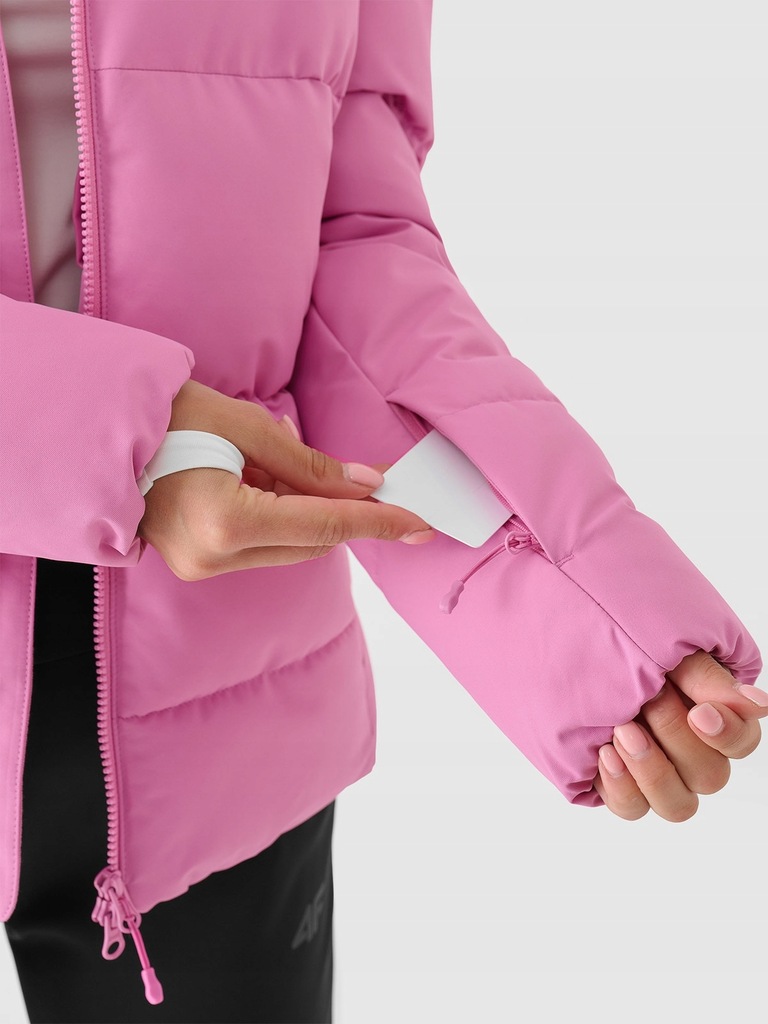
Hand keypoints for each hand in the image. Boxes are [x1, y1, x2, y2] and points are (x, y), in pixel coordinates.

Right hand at [138, 379, 434, 579]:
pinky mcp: (195, 563)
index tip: (420, 522)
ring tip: (274, 463)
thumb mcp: (246, 426)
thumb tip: (367, 485)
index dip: (379, 522)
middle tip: (367, 480)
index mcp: (227, 521)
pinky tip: (259, 480)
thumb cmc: (167, 417)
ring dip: (304, 510)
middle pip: (310, 543)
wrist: (100, 433)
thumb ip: (310, 464)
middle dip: (341, 511)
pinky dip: (275, 515)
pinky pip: (258, 544)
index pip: (326, 526)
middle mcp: (215, 556)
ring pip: (286, 546)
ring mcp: (201, 566)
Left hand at [593, 649, 766, 820]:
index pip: (741, 742)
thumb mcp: (670, 651)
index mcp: (713, 718)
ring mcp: (658, 775)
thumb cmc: (628, 644)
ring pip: (676, 805)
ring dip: (652, 771)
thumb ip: (709, 678)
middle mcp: (691, 754)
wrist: (576, 645)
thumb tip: (759, 705)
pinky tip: (605, 753)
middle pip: (710, 776)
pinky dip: (621, 785)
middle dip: (676, 738)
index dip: (726, 735)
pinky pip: (631, 808)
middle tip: (649, 703)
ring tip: (623, 732)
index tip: (700, 714)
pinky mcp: (622, 786)